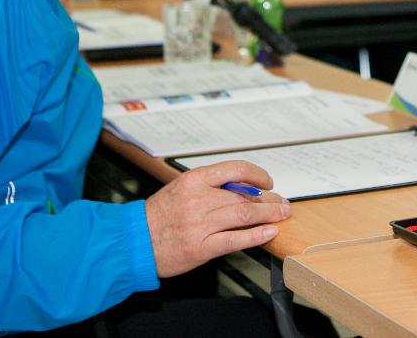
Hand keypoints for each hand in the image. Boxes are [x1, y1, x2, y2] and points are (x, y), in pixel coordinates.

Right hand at [144, 160, 290, 278]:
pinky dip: (257, 235)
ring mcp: (201, 224)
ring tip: (281, 215)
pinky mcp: (201, 247)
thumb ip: (210, 186)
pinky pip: (236, 239)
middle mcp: (199, 199)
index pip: (236, 169)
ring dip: (269, 215)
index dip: (257, 174)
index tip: (267, 182)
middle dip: (269, 200)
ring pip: (245, 215)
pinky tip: (269, 232)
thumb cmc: (157, 216)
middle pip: (245, 196)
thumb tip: (242, 188)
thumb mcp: (181, 188)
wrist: (134, 241)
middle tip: (282, 203)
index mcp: (194, 180)